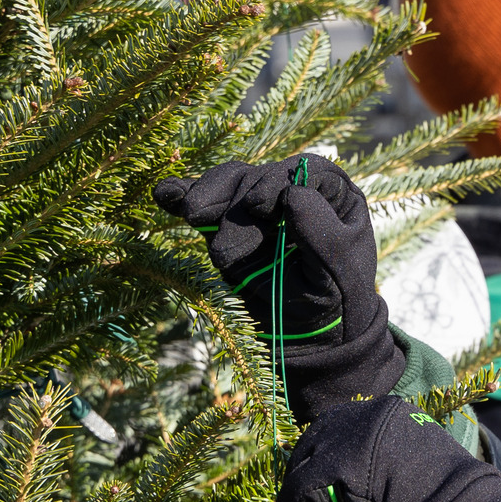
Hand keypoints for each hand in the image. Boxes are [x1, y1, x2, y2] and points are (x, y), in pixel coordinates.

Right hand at [155, 156, 404, 421]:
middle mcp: (292, 188)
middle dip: (238, 209)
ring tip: (194, 217)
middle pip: (257, 178)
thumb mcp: (336, 272)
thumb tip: (292, 192)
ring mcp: (255, 202)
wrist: (308, 332)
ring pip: (227, 184)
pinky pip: (202, 198)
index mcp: (329, 192)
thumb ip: (321, 234)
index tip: (259, 208)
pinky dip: (181, 195)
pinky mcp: (226, 220)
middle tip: (226, 256)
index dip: (276, 181)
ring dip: (207, 200)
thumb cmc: (333, 299)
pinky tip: (164, 195)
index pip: (302, 169)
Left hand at [269, 396, 500, 501]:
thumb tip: (338, 491)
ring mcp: (350, 433)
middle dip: (300, 490)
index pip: (337, 435)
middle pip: (313, 447)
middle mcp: (365, 413)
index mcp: (387, 413)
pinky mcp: (336, 461)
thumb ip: (373, 472)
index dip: (320, 472)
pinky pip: (299, 494)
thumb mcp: (404, 476)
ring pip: (302, 472)